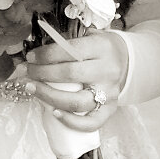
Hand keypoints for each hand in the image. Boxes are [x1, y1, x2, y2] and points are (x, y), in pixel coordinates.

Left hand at [14, 29, 130, 123]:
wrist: (131, 63)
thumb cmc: (103, 49)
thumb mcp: (92, 36)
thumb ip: (69, 42)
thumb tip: (38, 52)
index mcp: (102, 48)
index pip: (70, 51)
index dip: (46, 55)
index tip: (31, 57)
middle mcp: (107, 71)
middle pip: (69, 75)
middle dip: (42, 73)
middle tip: (28, 72)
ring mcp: (109, 93)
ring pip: (76, 101)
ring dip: (48, 97)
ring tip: (32, 89)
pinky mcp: (110, 110)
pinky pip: (91, 122)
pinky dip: (71, 121)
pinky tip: (54, 113)